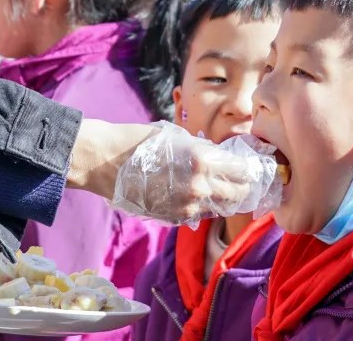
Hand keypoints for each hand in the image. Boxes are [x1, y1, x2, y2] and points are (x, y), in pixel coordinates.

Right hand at [69, 120, 268, 225]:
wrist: (100, 161)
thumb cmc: (133, 140)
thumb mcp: (172, 136)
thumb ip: (199, 148)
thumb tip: (217, 156)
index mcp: (201, 160)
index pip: (241, 169)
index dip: (249, 167)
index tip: (252, 165)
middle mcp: (198, 186)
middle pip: (238, 193)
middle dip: (244, 186)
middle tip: (246, 180)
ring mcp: (185, 205)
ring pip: (220, 207)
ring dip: (225, 198)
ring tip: (225, 188)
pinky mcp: (172, 217)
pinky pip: (198, 214)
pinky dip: (203, 206)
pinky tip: (198, 195)